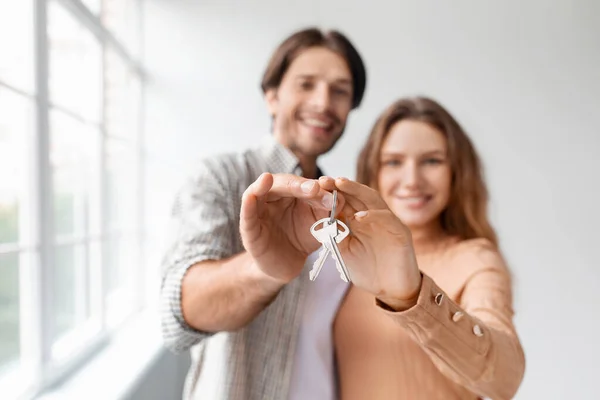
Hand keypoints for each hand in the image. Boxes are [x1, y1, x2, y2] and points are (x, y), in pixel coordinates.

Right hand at [240, 173, 343, 283]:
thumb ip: (327, 210)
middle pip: (281, 184)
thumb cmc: (301, 238)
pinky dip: (248, 203)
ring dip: (265, 185)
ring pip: (259, 192)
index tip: (330, 190)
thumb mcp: (318, 223)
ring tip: (268, 178)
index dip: (315, 186)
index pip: (302, 184)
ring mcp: (259, 211)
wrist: (287, 264)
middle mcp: (273, 197)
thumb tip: (340, 197)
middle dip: (297, 185)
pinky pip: (247, 213)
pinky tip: (251, 195)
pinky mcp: (249, 228)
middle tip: (313, 188)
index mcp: (290, 193)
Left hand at [319, 176, 421, 308]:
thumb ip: (335, 236)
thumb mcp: (345, 252)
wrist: (392, 291)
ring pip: (372, 200)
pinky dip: (372, 216)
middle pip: (357, 194)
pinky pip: (387, 219)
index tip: (314, 186)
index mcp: (360, 220)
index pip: (345, 200)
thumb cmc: (368, 271)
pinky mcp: (401, 232)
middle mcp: (374, 216)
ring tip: (340, 184)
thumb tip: (320, 221)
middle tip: (324, 179)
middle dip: (341, 186)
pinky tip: (358, 217)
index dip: (331, 192)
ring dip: (356, 191)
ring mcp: (388, 222)